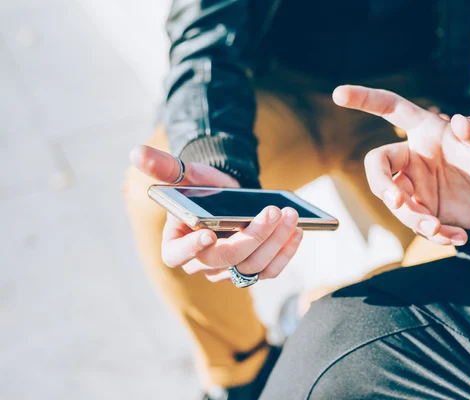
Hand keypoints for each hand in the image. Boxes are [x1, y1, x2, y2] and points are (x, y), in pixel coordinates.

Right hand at [129, 145, 302, 281]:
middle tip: (272, 211)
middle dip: (252, 236)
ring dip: (275, 242)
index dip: (190, 249)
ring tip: (290, 216)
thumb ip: (163, 166)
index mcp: (176, 242)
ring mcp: (229, 270)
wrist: (229, 194)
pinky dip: (286, 253)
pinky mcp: (253, 269)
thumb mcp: (186, 173)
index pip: (176, 255)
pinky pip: (270, 270)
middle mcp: (202, 262)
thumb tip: (136, 152)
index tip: (208, 235)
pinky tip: (297, 231)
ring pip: (251, 266)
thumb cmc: (203, 186)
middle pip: (224, 260)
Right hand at [332, 86, 469, 245]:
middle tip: (398, 202)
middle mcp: (413, 156)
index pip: (390, 108)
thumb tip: (461, 121)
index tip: (338, 94)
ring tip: (443, 229)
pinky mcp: (421, 207)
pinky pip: (413, 222)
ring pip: (394, 201)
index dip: (364, 99)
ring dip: (413, 217)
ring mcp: (414, 184)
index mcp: (426, 131)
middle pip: (377, 165)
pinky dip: (432, 234)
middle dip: (382, 185)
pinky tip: (457, 236)